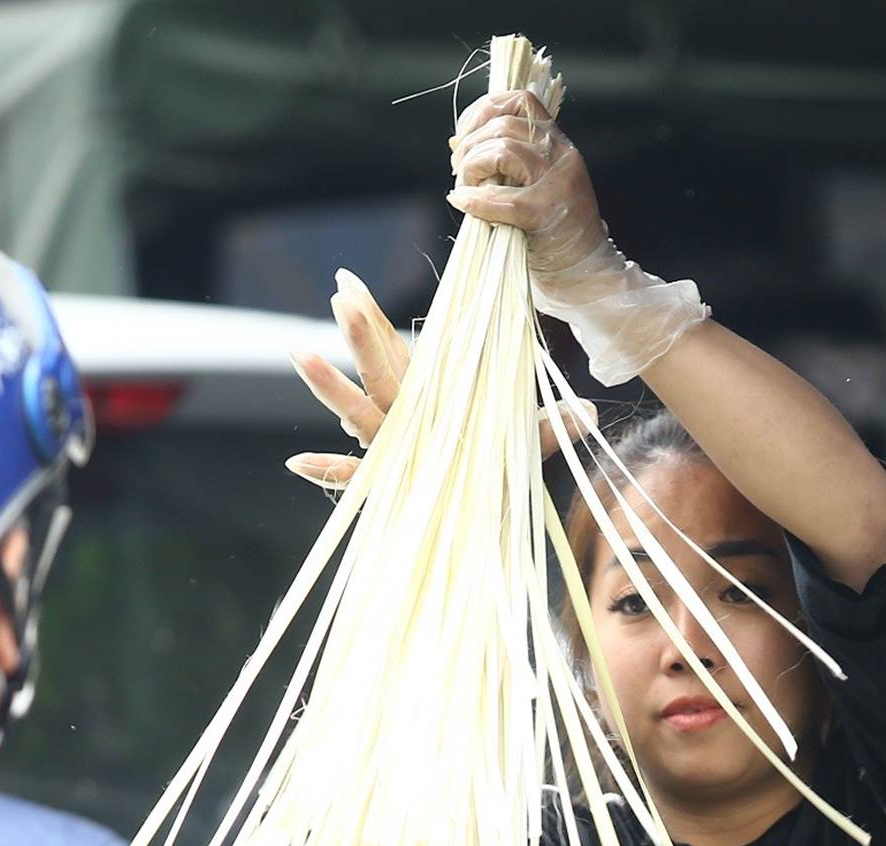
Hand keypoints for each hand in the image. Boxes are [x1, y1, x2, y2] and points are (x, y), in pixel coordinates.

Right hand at [284, 267, 597, 487]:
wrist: (479, 520)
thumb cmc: (492, 473)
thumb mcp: (522, 446)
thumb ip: (550, 428)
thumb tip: (589, 410)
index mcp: (431, 399)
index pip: (403, 352)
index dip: (378, 320)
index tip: (351, 284)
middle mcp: (404, 419)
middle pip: (378, 370)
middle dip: (360, 336)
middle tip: (340, 295)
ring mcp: (391, 450)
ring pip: (358, 413)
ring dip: (331, 387)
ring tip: (302, 356)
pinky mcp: (387, 485)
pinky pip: (351, 478)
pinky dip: (326, 472)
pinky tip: (295, 465)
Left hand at [443, 93, 709, 387]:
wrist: (586, 277)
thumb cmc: (551, 235)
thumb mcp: (533, 185)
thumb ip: (507, 161)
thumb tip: (457, 141)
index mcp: (558, 143)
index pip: (519, 100)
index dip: (483, 110)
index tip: (463, 134)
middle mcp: (561, 155)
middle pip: (503, 124)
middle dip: (469, 144)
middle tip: (459, 172)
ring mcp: (557, 183)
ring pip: (502, 150)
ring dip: (471, 167)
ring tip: (464, 189)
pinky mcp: (546, 213)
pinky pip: (501, 197)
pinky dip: (474, 199)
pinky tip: (463, 204)